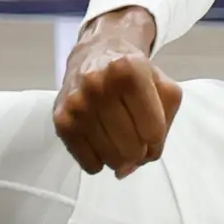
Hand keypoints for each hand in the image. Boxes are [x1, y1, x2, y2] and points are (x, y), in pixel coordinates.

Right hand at [53, 8, 183, 174]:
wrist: (94, 56)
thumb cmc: (134, 75)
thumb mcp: (162, 87)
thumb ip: (163, 128)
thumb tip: (129, 168)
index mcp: (129, 71)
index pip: (154, 131)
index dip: (157, 138)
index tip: (152, 128)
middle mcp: (98, 84)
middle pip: (132, 149)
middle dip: (140, 150)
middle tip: (136, 135)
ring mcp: (77, 103)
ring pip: (111, 159)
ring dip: (122, 157)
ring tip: (120, 137)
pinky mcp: (61, 121)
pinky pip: (89, 164)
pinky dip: (101, 161)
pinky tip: (102, 141)